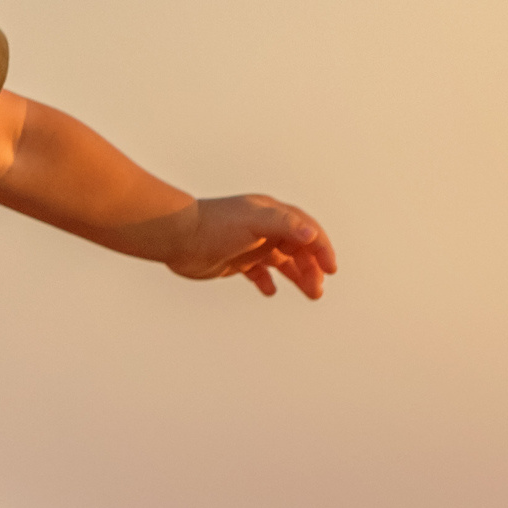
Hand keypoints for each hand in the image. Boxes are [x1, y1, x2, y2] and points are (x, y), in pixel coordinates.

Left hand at [162, 194, 336, 297]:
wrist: (177, 236)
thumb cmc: (214, 225)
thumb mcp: (254, 221)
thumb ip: (284, 224)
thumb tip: (312, 234)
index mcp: (272, 214)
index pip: (306, 230)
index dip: (322, 248)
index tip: (330, 269)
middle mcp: (264, 228)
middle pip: (298, 249)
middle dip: (312, 268)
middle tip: (318, 290)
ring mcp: (250, 245)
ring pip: (283, 262)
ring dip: (298, 276)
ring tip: (311, 294)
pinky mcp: (236, 261)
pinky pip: (259, 272)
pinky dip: (267, 282)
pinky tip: (270, 292)